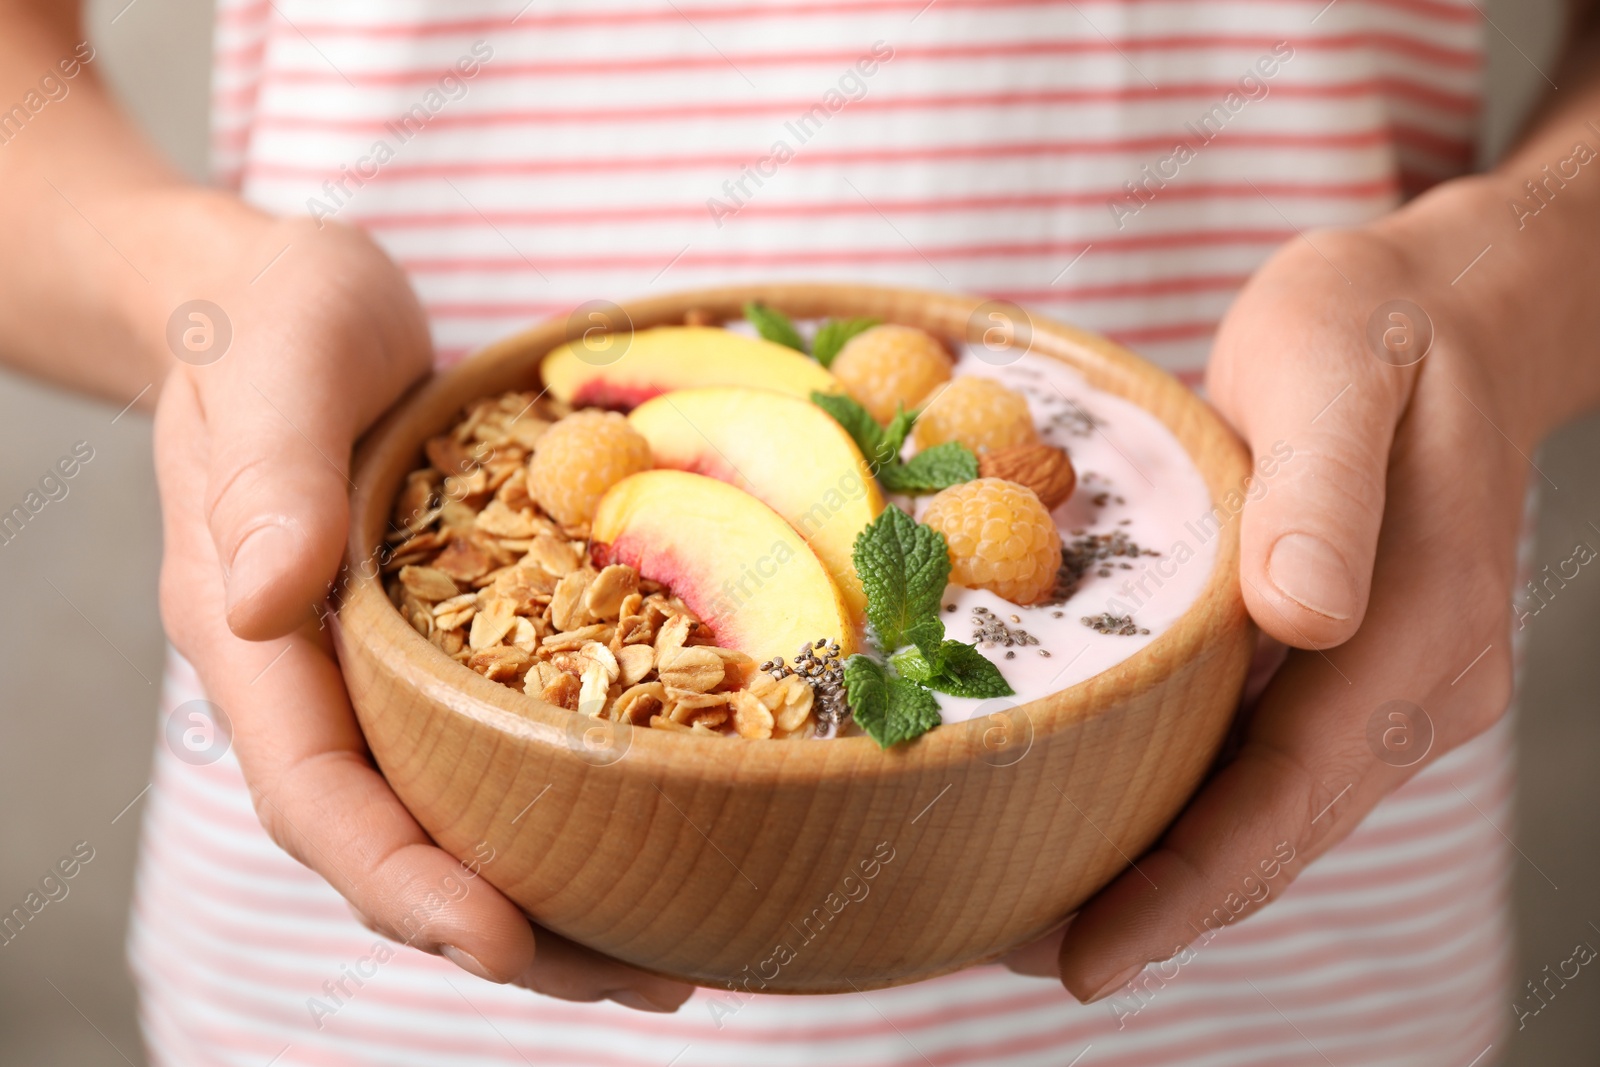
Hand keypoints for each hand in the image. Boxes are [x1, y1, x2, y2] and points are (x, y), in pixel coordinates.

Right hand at [146, 191, 691, 1011]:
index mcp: (253, 638)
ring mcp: (382, 664)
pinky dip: (573, 792)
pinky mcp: (443, 635)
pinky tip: (667, 815)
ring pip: (458, 808)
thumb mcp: (271, 366)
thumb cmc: (267, 318)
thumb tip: (260, 606)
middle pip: (400, 840)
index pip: (316, 794)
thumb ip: (269, 477)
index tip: (500, 943)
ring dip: (558, 888)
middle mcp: (319, 677)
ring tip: (681, 946)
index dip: (400, 882)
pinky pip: (502, 739)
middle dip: (510, 929)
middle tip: (650, 978)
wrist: (279, 297)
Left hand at [1005, 177, 1537, 999]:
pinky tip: (1099, 822)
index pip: (1293, 791)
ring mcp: (1382, 683)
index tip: (1089, 956)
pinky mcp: (1339, 667)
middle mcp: (1413, 684)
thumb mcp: (1335, 372)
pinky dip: (1182, 812)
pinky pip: (1256, 764)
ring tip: (1034, 919)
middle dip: (1157, 909)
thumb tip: (1308, 616)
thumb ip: (1325, 490)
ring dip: (1163, 878)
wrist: (1435, 313)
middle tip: (1019, 954)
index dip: (1190, 886)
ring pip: (1265, 813)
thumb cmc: (1370, 327)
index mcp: (1421, 627)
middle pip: (1275, 831)